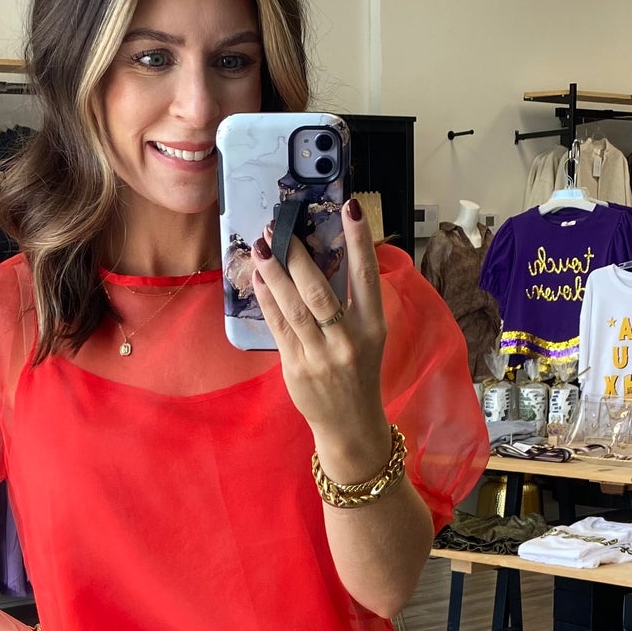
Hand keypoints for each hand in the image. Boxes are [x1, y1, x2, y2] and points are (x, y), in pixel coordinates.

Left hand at [252, 198, 390, 484]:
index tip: (351, 206)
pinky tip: (258, 278)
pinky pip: (279, 326)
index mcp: (373, 326)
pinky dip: (267, 299)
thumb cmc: (359, 373)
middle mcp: (348, 340)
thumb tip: (324, 256)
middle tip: (280, 226)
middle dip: (299, 255)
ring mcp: (320, 355)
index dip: (360, 240)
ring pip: (295, 307)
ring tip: (261, 246)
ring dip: (275, 273)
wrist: (351, 424)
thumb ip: (353, 302)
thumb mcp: (369, 336)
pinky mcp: (297, 367)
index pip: (366, 276)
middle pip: (320, 290)